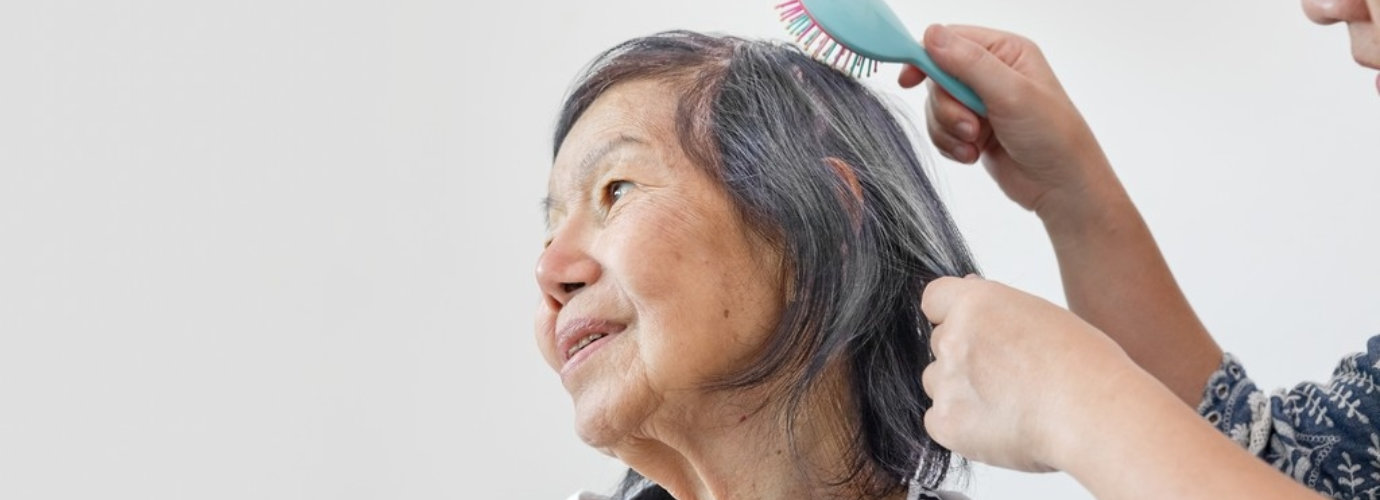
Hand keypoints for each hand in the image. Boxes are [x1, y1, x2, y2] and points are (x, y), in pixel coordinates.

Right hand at [900, 25, 1115, 219]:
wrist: (1062, 187)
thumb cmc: (1052, 136)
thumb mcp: (1010, 93)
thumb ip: (969, 62)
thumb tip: (931, 35)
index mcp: (1005, 51)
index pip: (951, 40)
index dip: (926, 58)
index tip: (908, 79)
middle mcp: (992, 73)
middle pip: (937, 77)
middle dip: (947, 107)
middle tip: (971, 126)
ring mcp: (981, 103)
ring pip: (936, 107)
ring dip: (949, 129)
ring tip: (975, 143)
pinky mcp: (974, 131)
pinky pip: (941, 131)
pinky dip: (951, 145)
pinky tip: (973, 155)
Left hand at [919, 276, 1138, 471]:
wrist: (1092, 414)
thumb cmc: (1084, 365)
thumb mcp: (1044, 315)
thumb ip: (998, 308)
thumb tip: (970, 291)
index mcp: (977, 303)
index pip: (935, 299)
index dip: (951, 315)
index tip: (971, 330)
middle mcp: (953, 338)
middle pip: (941, 344)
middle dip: (965, 358)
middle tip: (1007, 376)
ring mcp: (946, 382)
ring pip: (937, 383)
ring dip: (961, 392)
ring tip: (1010, 404)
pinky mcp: (946, 423)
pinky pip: (938, 421)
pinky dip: (961, 427)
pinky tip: (1000, 427)